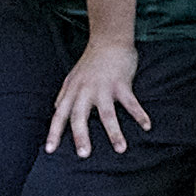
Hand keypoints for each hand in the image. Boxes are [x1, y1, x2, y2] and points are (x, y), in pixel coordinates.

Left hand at [47, 39, 150, 158]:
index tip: (49, 150)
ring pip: (107, 114)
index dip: (54, 132)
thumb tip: (56, 109)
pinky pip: (131, 102)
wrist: (108, 40)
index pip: (59, 115)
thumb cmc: (90, 62)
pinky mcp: (121, 83)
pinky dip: (139, 115)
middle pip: (80, 117)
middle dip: (81, 137)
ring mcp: (103, 87)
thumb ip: (64, 95)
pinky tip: (147, 126)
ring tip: (121, 150)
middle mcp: (85, 91)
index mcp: (72, 92)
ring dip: (114, 132)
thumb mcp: (72, 78)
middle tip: (83, 155)